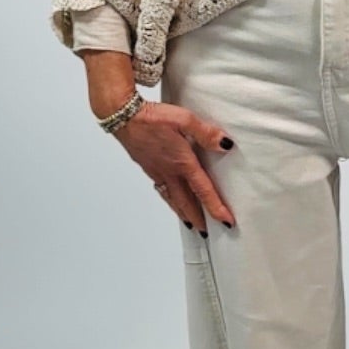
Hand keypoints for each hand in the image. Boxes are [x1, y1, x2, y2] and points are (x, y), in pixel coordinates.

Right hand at [114, 100, 236, 230]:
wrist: (122, 116)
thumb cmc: (151, 117)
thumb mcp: (184, 119)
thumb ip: (206, 133)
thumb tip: (225, 144)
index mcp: (181, 163)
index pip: (203, 191)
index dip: (216, 208)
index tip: (226, 221)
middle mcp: (169, 172)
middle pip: (186, 202)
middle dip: (198, 219)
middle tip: (206, 232)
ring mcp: (156, 172)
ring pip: (172, 199)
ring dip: (183, 213)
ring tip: (190, 223)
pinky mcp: (148, 167)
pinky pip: (162, 191)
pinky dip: (170, 201)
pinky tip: (171, 199)